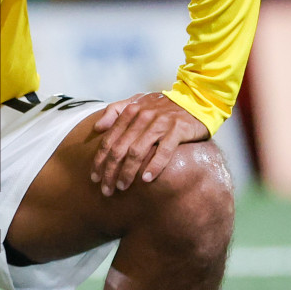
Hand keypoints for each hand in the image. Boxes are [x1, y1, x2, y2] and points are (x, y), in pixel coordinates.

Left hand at [89, 92, 208, 195]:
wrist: (196, 99)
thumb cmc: (163, 106)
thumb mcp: (137, 102)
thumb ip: (115, 111)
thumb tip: (97, 127)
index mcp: (130, 111)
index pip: (109, 140)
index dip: (99, 160)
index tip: (94, 178)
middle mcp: (143, 116)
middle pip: (120, 149)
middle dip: (110, 171)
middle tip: (106, 189)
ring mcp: (160, 123)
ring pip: (137, 151)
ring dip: (128, 172)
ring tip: (122, 187)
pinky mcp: (178, 129)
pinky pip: (164, 151)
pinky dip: (154, 166)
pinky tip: (146, 179)